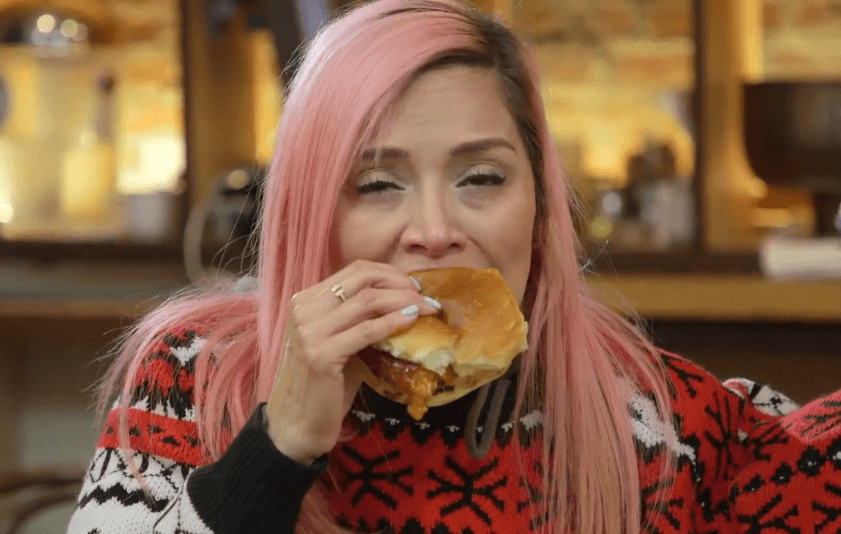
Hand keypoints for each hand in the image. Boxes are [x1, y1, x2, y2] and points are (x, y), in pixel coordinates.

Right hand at [264, 260, 437, 463]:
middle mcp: (303, 310)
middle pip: (362, 279)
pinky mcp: (320, 355)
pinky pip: (366, 331)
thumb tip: (404, 302)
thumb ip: (359, 319)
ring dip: (404, 301)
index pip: (354, 271)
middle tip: (424, 296)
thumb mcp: (340, 342)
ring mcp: (309, 332)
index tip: (413, 286)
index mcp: (305, 301)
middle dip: (400, 283)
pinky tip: (410, 321)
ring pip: (367, 300)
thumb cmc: (324, 385)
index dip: (389, 274)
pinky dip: (392, 322)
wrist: (297, 426)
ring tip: (427, 308)